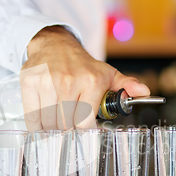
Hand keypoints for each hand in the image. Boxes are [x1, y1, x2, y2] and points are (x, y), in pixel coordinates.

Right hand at [20, 26, 149, 130]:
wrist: (55, 44)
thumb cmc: (82, 64)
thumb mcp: (107, 73)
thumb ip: (126, 85)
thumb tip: (145, 93)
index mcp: (91, 81)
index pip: (84, 123)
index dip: (82, 131)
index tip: (80, 131)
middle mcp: (69, 81)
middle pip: (66, 125)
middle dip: (67, 130)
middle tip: (68, 126)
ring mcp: (47, 82)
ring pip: (48, 123)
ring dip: (52, 129)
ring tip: (57, 121)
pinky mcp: (29, 82)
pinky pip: (32, 116)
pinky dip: (36, 125)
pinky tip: (43, 121)